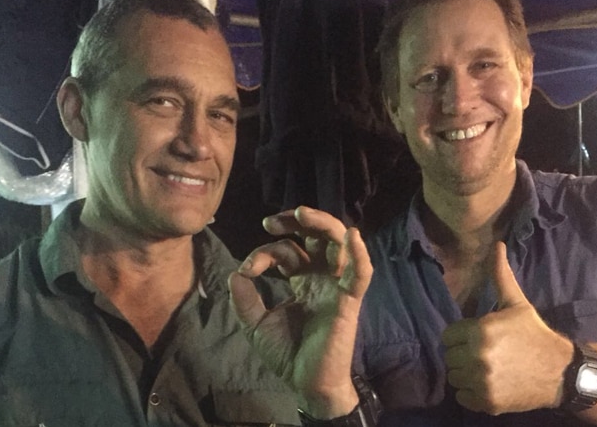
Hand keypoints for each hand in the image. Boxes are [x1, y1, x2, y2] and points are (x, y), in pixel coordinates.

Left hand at [228, 206, 372, 418]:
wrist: (306, 384)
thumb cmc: (287, 354)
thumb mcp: (256, 325)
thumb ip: (244, 300)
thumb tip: (236, 273)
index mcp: (303, 280)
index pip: (288, 251)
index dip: (265, 253)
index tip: (247, 270)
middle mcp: (322, 278)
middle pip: (317, 237)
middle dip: (298, 221)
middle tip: (271, 220)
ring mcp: (337, 287)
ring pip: (338, 244)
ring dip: (323, 224)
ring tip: (302, 212)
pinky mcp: (348, 301)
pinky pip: (360, 275)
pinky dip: (360, 254)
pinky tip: (352, 236)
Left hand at [442, 242, 572, 414]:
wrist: (560, 372)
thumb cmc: (534, 334)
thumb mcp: (516, 303)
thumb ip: (499, 276)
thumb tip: (497, 245)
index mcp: (480, 330)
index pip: (448, 335)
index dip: (461, 336)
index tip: (478, 338)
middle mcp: (477, 356)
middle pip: (450, 357)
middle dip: (463, 354)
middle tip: (485, 354)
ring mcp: (482, 382)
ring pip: (454, 377)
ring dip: (466, 374)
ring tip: (488, 368)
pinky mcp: (487, 402)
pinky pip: (462, 397)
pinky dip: (472, 393)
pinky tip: (490, 384)